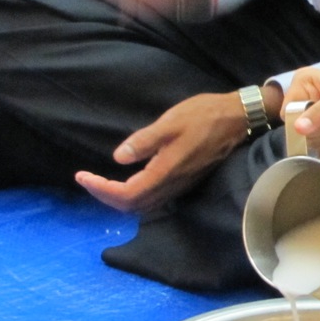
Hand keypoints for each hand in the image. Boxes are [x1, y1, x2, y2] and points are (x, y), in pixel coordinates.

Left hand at [75, 92, 248, 212]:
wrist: (237, 118)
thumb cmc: (204, 115)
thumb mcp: (171, 122)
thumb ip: (145, 141)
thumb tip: (118, 157)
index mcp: (166, 170)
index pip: (126, 194)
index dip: (100, 189)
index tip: (82, 175)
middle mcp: (173, 184)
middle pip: (132, 205)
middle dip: (105, 196)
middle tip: (86, 180)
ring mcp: (180, 184)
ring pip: (143, 204)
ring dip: (118, 197)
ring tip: (100, 182)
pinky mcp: (185, 180)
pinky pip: (153, 197)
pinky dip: (134, 194)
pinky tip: (127, 179)